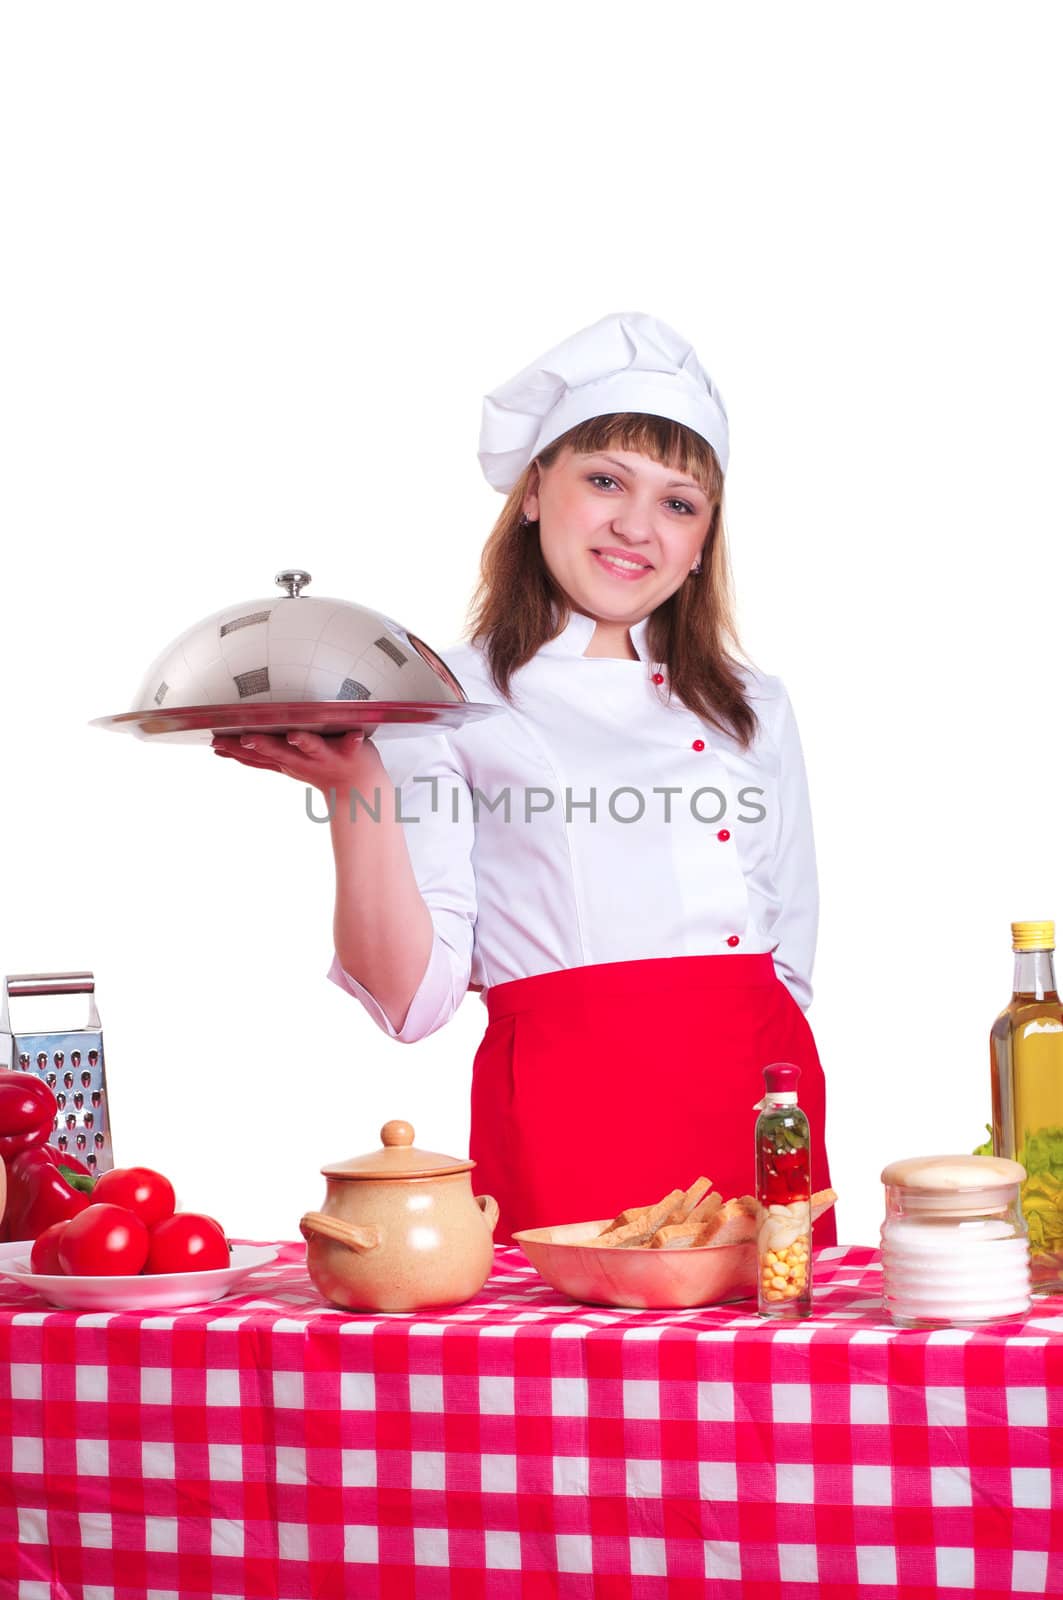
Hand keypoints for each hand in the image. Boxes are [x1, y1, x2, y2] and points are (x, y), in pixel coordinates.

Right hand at [211, 729, 385, 794]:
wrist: (358, 788)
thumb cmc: (321, 766)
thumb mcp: (286, 762)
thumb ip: (261, 753)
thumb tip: (231, 745)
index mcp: (284, 759)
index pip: (255, 755)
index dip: (235, 750)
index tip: (216, 743)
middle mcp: (301, 759)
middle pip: (277, 752)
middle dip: (260, 745)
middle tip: (244, 738)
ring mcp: (325, 757)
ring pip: (310, 748)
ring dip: (301, 742)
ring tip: (293, 736)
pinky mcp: (349, 752)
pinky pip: (351, 744)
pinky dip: (351, 741)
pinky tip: (354, 736)